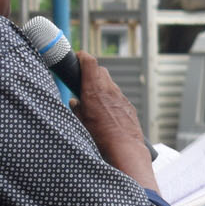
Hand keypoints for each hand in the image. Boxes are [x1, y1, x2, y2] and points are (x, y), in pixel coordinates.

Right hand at [72, 52, 156, 185]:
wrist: (125, 148)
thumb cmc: (100, 136)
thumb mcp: (80, 122)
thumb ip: (76, 108)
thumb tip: (75, 102)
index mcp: (94, 89)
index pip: (89, 62)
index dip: (82, 56)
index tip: (77, 57)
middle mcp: (109, 90)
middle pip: (101, 70)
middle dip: (92, 71)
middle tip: (83, 79)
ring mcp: (121, 98)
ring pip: (110, 84)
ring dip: (102, 85)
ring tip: (94, 98)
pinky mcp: (129, 107)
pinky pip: (118, 97)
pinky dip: (111, 98)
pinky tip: (107, 111)